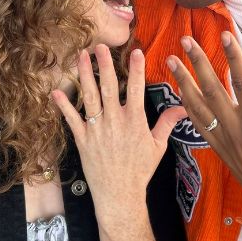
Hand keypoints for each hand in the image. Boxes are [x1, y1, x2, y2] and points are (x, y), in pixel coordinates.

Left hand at [52, 45, 186, 223]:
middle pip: (109, 86)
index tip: (135, 51)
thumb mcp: (158, 146)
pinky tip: (56, 91)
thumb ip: (167, 123)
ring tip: (81, 57)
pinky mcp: (83, 139)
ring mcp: (97, 129)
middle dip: (105, 64)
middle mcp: (115, 121)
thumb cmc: (140, 170)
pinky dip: (63, 105)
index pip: (137, 88)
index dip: (136, 68)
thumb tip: (184, 107)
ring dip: (85, 75)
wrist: (119, 194)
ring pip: (89, 96)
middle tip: (100, 46)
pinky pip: (71, 119)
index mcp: (135, 120)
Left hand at [166, 32, 241, 220]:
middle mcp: (236, 128)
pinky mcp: (218, 148)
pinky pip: (197, 123)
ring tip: (169, 60)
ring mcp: (224, 139)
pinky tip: (178, 91)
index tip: (225, 35)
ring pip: (198, 105)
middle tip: (184, 40)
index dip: (234, 57)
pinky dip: (186, 105)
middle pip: (212, 89)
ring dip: (183, 81)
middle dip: (197, 63)